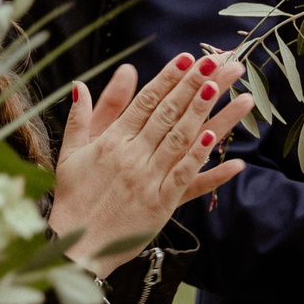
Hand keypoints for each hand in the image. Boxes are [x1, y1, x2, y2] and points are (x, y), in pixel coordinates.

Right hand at [46, 54, 251, 273]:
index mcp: (112, 141)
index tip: (187, 58)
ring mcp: (148, 179)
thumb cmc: (72, 197)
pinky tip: (221, 144)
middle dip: (196, 84)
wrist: (76, 245)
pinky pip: (186, 178)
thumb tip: (82, 83)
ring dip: (210, 113)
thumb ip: (81, 116)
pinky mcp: (160, 204)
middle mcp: (132, 155)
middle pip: (169, 113)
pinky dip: (203, 160)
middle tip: (220, 61)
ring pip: (183, 139)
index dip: (168, 78)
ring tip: (233, 91)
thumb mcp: (71, 152)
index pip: (145, 101)